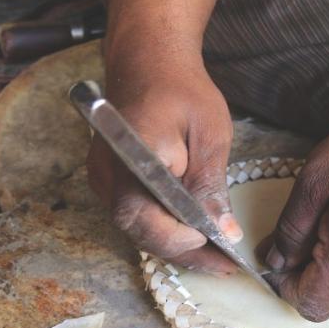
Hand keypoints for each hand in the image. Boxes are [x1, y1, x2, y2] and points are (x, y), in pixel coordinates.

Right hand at [87, 59, 240, 274]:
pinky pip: (134, 215)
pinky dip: (163, 228)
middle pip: (139, 229)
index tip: (219, 250)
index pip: (144, 215)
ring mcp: (103, 178)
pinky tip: (193, 235)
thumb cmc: (183, 92)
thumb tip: (225, 232)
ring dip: (175, 244)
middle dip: (184, 253)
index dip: (181, 241)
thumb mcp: (210, 135)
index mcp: (132, 153)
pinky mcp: (108, 180)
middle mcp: (108, 171)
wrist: (148, 61)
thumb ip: (211, 185)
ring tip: (215, 257)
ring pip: (136, 227)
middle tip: (225, 266)